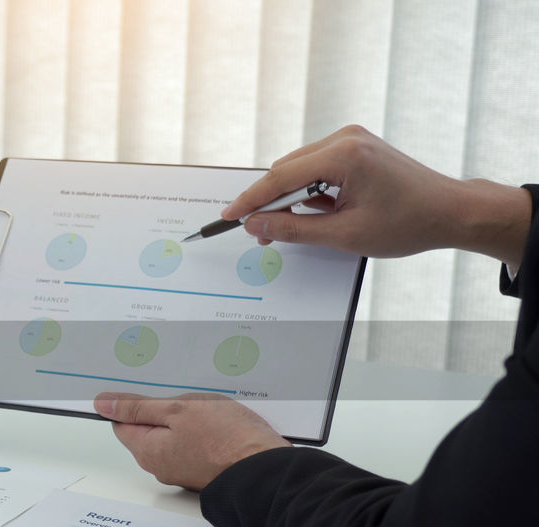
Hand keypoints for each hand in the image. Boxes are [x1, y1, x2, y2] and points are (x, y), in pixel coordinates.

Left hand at [94, 392, 288, 491]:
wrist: (268, 469)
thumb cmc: (228, 440)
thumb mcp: (178, 410)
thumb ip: (139, 407)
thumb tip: (105, 405)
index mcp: (148, 451)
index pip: (122, 423)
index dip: (130, 403)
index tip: (142, 388)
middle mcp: (162, 466)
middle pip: (148, 429)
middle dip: (161, 408)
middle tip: (182, 393)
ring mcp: (184, 469)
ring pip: (174, 434)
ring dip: (185, 417)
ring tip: (205, 406)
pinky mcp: (205, 468)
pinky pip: (194, 443)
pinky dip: (201, 429)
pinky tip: (217, 419)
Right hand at [226, 125, 529, 267]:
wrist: (449, 211)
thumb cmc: (408, 223)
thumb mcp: (344, 235)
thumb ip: (293, 229)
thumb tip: (255, 224)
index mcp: (343, 155)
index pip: (280, 177)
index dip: (250, 200)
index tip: (229, 216)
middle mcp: (345, 138)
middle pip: (286, 169)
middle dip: (270, 201)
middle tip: (261, 233)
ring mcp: (351, 139)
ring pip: (298, 168)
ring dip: (292, 196)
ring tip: (301, 226)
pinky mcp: (356, 146)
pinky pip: (316, 166)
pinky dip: (310, 189)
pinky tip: (322, 211)